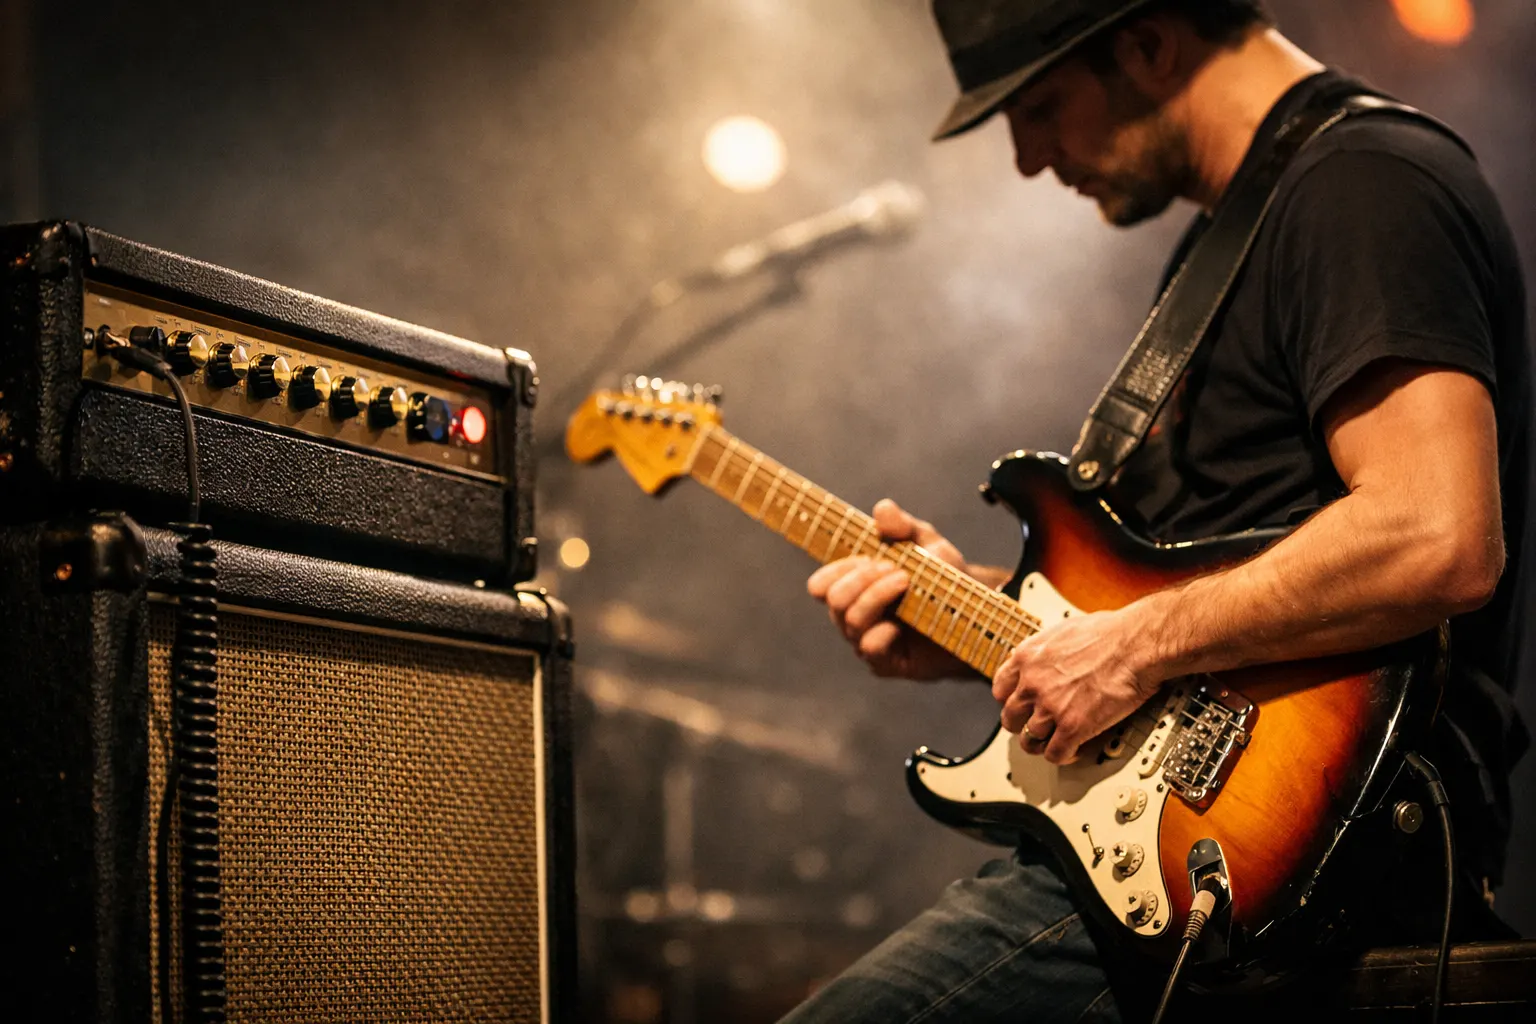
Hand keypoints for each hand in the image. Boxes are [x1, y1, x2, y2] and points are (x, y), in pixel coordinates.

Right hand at [807, 499, 969, 679]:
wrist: (978, 618)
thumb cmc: (946, 580)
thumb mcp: (929, 545)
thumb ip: (904, 527)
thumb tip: (883, 510)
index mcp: (856, 588)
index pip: (821, 585)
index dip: (837, 570)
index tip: (870, 557)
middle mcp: (856, 615)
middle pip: (833, 600)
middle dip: (861, 579)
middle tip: (896, 569)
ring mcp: (869, 640)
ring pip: (850, 621)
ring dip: (876, 596)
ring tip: (906, 582)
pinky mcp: (887, 663)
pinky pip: (869, 649)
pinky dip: (882, 632)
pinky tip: (900, 625)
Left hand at [992, 607, 1162, 764]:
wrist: (1136, 644)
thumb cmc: (1110, 633)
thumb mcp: (1063, 630)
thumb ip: (1045, 649)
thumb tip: (1044, 657)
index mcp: (1027, 658)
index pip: (1000, 689)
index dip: (1010, 700)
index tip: (1020, 705)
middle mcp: (1032, 683)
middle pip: (1010, 718)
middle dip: (1022, 725)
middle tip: (1036, 726)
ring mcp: (1050, 707)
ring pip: (1029, 740)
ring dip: (1041, 744)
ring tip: (1054, 742)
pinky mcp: (1072, 727)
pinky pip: (1055, 754)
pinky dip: (1063, 756)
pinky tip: (1073, 750)